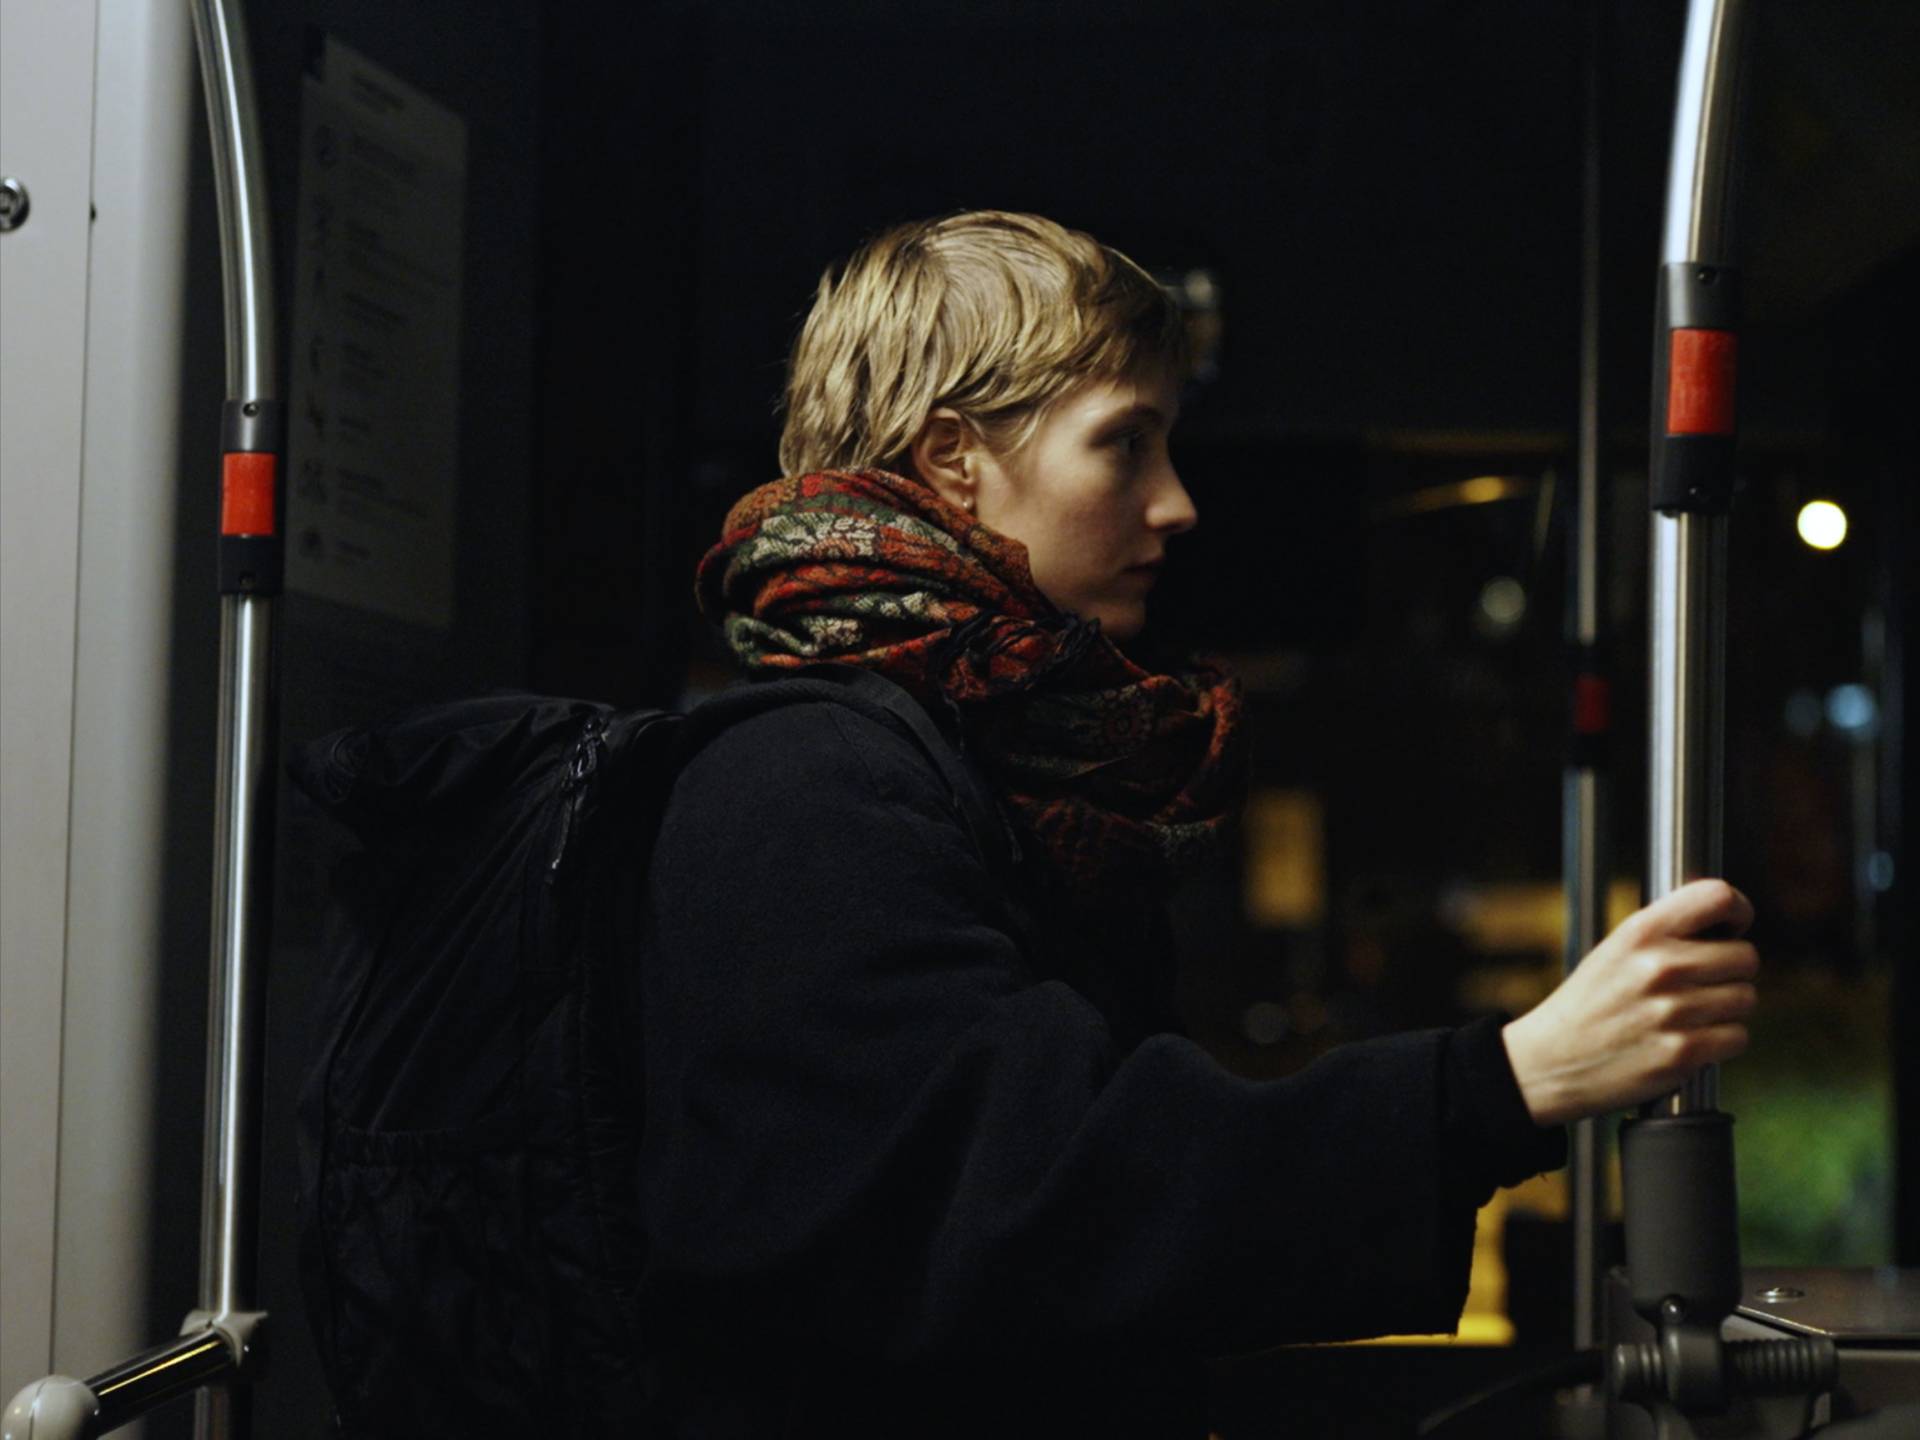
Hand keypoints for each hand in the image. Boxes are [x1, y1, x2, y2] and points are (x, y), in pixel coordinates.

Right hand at [1501, 879, 1758, 1126]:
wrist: (1553, 1061)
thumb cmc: (1589, 1004)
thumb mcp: (1615, 950)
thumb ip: (1667, 935)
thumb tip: (1728, 928)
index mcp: (1641, 932)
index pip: (1719, 897)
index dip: (1737, 911)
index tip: (1731, 928)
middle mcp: (1660, 966)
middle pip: (1746, 957)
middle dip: (1732, 971)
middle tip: (1705, 983)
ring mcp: (1674, 1011)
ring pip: (1745, 998)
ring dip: (1727, 1009)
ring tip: (1691, 1014)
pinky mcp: (1684, 1053)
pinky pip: (1737, 1036)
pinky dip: (1721, 1041)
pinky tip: (1690, 1039)